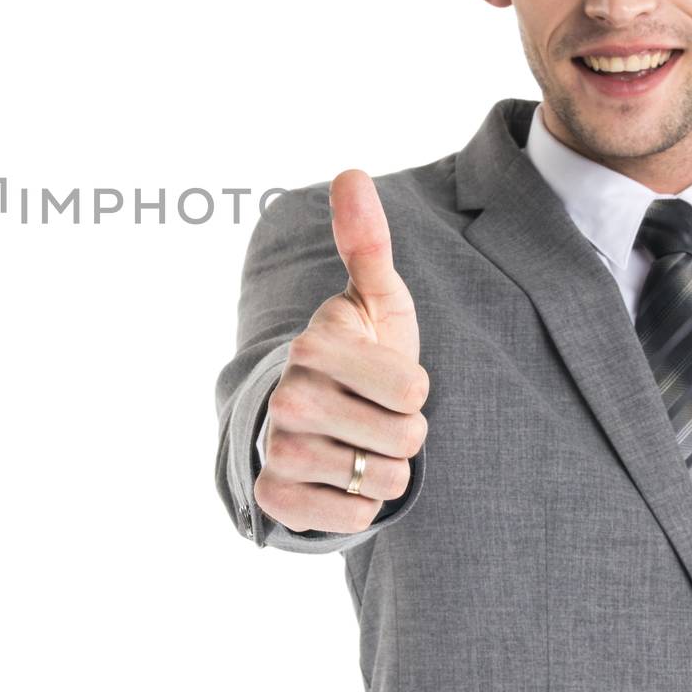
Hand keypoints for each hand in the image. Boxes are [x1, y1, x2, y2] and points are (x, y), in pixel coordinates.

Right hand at [254, 169, 428, 533]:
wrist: (312, 422)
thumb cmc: (360, 355)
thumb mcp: (374, 301)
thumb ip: (367, 243)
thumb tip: (350, 172)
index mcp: (314, 347)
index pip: (415, 390)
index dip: (415, 390)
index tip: (387, 379)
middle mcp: (287, 397)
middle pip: (404, 439)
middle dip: (406, 435)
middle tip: (376, 418)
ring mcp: (279, 449)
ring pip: (383, 482)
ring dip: (387, 472)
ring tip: (361, 447)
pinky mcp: (276, 498)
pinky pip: (353, 520)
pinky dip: (360, 507)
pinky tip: (341, 481)